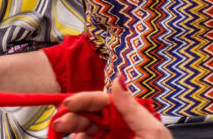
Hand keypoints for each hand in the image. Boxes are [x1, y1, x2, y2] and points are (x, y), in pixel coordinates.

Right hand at [51, 77, 170, 138]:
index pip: (102, 103)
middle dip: (72, 117)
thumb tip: (118, 79)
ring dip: (72, 132)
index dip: (85, 100)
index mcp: (127, 118)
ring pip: (82, 135)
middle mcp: (113, 130)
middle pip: (87, 118)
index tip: (69, 102)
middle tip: (60, 123)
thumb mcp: (152, 132)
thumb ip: (132, 108)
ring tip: (61, 131)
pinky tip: (73, 138)